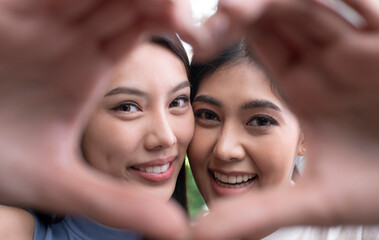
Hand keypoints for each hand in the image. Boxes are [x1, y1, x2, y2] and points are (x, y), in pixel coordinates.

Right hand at [0, 0, 193, 237]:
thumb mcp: (62, 182)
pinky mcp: (12, 13)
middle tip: (181, 10)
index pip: (144, 26)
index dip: (175, 22)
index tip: (201, 34)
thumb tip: (175, 230)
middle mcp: (73, 39)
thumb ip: (115, 202)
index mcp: (93, 66)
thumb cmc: (0, 160)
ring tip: (164, 3)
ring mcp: (44, 22)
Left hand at [190, 0, 378, 238]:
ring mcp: (360, 48)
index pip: (261, 47)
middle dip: (248, 10)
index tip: (199, 39)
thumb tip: (197, 236)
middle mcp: (328, 63)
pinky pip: (364, 5)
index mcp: (305, 88)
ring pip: (313, 5)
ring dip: (278, 1)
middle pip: (279, 18)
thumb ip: (257, 211)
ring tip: (238, 5)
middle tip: (220, 11)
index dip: (230, 38)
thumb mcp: (314, 200)